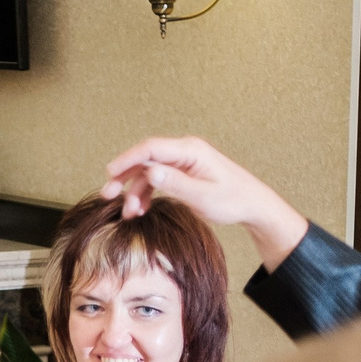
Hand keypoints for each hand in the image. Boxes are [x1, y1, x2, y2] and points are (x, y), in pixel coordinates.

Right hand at [101, 135, 309, 266]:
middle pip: (146, 158)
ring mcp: (183, 162)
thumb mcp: (203, 196)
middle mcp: (184, 152)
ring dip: (135, 190)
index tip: (110, 173)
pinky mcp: (182, 173)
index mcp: (191, 151)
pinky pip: (158, 180)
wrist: (252, 204)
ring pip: (149, 172)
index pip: (152, 148)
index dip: (128, 159)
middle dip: (124, 176)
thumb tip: (150, 171)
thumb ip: (176, 184)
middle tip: (108, 194)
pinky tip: (139, 210)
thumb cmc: (233, 200)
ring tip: (127, 212)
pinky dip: (146, 194)